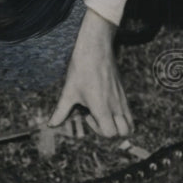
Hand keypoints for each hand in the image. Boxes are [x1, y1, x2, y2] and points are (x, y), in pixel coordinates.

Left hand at [48, 8, 132, 136]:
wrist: (95, 49)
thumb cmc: (81, 70)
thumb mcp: (68, 92)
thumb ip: (60, 111)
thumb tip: (51, 125)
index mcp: (102, 107)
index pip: (111, 133)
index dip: (99, 131)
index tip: (88, 116)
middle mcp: (116, 106)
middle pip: (125, 133)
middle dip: (110, 131)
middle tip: (96, 117)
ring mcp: (122, 100)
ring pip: (130, 124)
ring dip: (118, 125)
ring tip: (103, 113)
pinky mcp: (124, 93)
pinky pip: (129, 113)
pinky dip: (120, 116)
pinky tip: (104, 103)